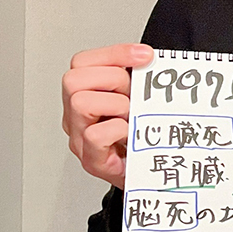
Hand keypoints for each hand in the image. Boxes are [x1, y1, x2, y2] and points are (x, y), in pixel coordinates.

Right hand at [61, 43, 152, 188]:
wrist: (150, 178)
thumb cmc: (144, 139)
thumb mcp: (142, 102)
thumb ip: (142, 81)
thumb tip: (159, 62)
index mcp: (86, 95)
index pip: (83, 62)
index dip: (114, 53)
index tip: (146, 56)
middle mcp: (76, 115)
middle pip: (73, 78)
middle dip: (112, 79)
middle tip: (134, 95)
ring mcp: (80, 138)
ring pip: (79, 102)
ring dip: (116, 104)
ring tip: (133, 116)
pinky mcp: (92, 160)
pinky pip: (95, 135)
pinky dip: (118, 130)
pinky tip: (131, 134)